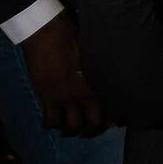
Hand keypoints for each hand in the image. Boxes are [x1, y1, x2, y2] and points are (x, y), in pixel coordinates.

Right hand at [20, 11, 106, 135]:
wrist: (48, 33)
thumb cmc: (74, 36)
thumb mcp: (96, 54)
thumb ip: (101, 69)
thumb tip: (109, 74)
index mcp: (101, 82)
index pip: (113, 107)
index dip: (114, 118)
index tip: (114, 122)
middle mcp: (87, 94)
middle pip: (95, 123)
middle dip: (92, 129)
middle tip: (88, 130)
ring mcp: (67, 98)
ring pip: (73, 126)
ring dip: (71, 131)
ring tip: (69, 131)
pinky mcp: (48, 97)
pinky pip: (51, 120)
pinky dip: (49, 124)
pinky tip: (49, 123)